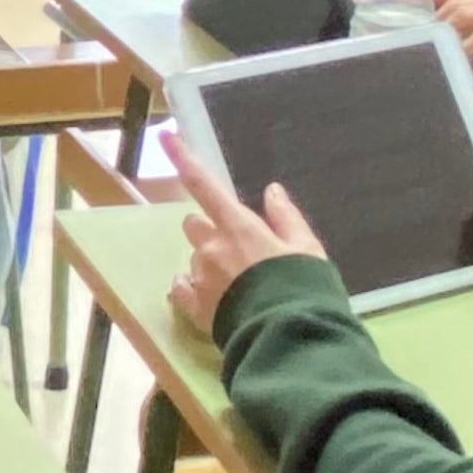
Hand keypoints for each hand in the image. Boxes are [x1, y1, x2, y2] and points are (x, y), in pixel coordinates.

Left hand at [161, 134, 327, 336]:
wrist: (287, 336)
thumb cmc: (302, 287)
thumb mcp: (307, 248)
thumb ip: (286, 217)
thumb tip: (272, 190)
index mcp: (238, 226)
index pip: (204, 184)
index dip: (183, 159)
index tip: (165, 136)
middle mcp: (210, 246)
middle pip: (193, 224)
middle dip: (208, 230)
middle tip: (235, 248)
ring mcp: (198, 276)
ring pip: (192, 258)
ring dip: (206, 263)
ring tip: (235, 284)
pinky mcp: (193, 306)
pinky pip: (180, 288)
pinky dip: (191, 289)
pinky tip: (213, 298)